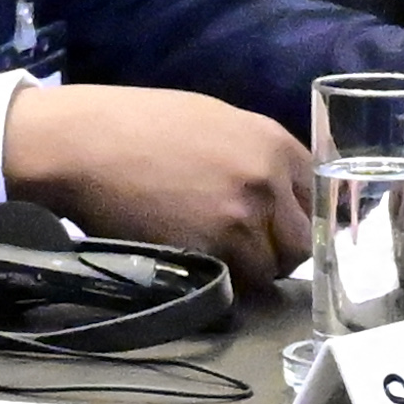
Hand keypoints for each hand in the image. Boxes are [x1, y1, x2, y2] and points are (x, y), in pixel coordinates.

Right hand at [0, 79, 315, 276]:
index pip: (318, 193)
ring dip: (252, 271)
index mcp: (272, 141)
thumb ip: (255, 154)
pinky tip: (200, 265)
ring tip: (219, 260)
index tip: (283, 228)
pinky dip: (225, 282)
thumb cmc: (140, 124)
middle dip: (281, 250)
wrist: (85, 143)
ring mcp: (242, 218)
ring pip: (272, 268)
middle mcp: (268, 179)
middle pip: (303, 239)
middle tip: (252, 254)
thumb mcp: (215, 121)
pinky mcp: (212, 250)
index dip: (300, 215)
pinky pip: (237, 282)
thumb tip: (277, 189)